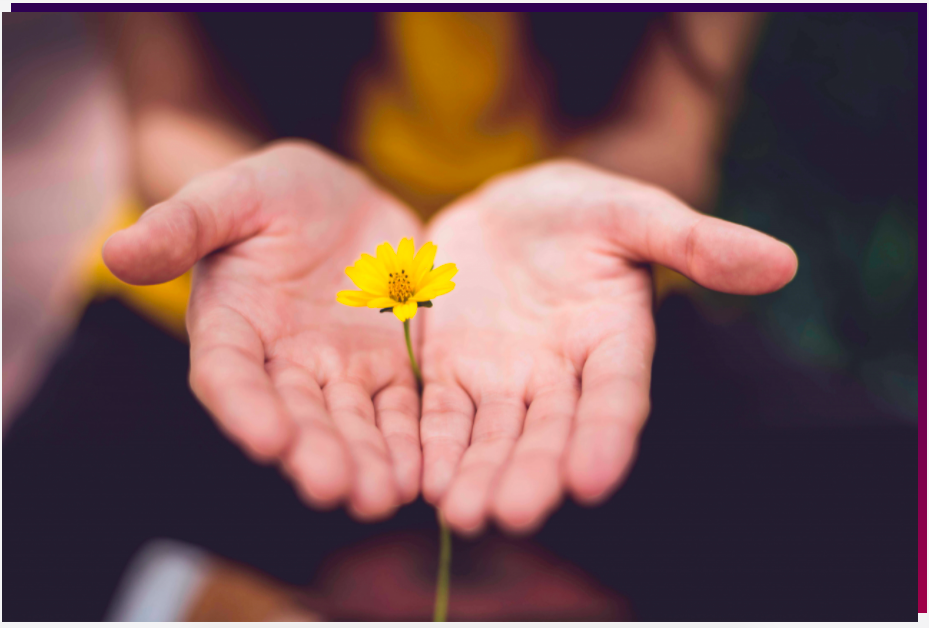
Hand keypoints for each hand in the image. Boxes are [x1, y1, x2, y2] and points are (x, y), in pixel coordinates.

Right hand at [104, 141, 423, 519]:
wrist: (341, 199)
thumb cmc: (274, 193)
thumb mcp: (232, 194)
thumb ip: (183, 224)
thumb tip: (116, 250)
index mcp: (233, 326)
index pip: (229, 374)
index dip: (245, 407)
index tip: (267, 440)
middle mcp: (282, 362)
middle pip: (296, 415)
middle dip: (315, 452)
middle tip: (335, 489)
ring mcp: (339, 369)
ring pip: (352, 423)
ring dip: (366, 461)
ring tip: (383, 497)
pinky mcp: (388, 366)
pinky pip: (401, 408)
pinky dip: (410, 440)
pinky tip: (424, 472)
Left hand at [420, 160, 796, 534]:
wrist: (508, 209)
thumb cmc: (581, 210)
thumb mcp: (633, 213)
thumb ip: (695, 241)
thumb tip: (782, 263)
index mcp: (613, 341)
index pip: (616, 397)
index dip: (606, 436)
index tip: (593, 479)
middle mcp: (560, 375)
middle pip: (549, 431)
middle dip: (532, 473)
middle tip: (513, 514)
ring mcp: (503, 378)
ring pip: (492, 435)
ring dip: (478, 474)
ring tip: (462, 514)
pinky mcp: (451, 371)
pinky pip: (441, 413)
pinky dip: (433, 445)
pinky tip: (422, 480)